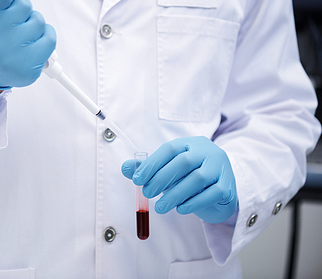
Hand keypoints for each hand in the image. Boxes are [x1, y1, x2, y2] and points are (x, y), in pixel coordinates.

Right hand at [0, 0, 55, 89]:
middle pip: (24, 5)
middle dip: (20, 10)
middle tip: (10, 22)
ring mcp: (12, 58)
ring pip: (38, 21)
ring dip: (32, 24)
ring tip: (19, 36)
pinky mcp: (29, 69)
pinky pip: (50, 38)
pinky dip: (45, 37)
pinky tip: (32, 44)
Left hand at [121, 136, 237, 223]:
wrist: (220, 191)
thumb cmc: (189, 178)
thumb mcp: (168, 170)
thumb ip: (148, 168)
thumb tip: (125, 168)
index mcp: (190, 143)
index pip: (170, 149)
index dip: (152, 163)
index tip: (137, 179)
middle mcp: (208, 151)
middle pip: (184, 162)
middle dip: (162, 178)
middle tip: (147, 193)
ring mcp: (220, 168)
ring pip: (198, 178)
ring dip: (175, 194)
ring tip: (160, 207)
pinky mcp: (228, 186)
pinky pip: (211, 193)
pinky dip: (193, 202)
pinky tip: (180, 209)